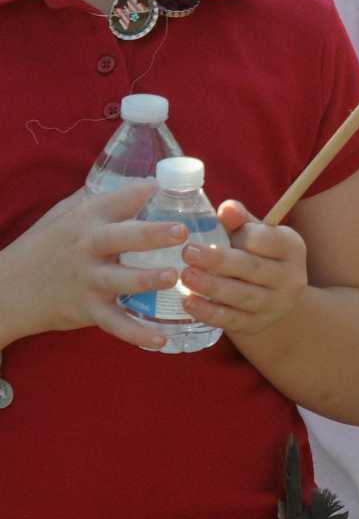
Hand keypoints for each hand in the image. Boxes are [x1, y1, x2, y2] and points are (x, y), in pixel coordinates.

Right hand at [0, 183, 189, 350]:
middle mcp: (89, 246)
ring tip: (173, 277)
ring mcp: (88, 280)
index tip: (170, 186)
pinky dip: (136, 334)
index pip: (120, 200)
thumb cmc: (45, 245)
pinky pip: (114, 324)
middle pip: (122, 238)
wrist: (6, 290)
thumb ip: (101, 197)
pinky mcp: (87, 309)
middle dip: (152, 234)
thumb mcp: (65, 213)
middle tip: (181, 232)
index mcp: (87, 218)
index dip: (145, 192)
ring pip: (120, 280)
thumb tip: (148, 179)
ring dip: (147, 280)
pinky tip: (161, 339)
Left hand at [180, 200, 306, 337]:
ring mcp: (275, 304)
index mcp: (292, 247)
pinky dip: (208, 312)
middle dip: (218, 261)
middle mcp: (290, 277)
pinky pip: (231, 319)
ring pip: (241, 296)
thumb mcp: (257, 235)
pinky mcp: (257, 324)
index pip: (266, 239)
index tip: (214, 230)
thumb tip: (226, 208)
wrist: (275, 298)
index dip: (240, 235)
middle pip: (252, 268)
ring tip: (185, 276)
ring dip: (211, 286)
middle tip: (188, 252)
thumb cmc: (258, 256)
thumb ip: (241, 221)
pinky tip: (188, 303)